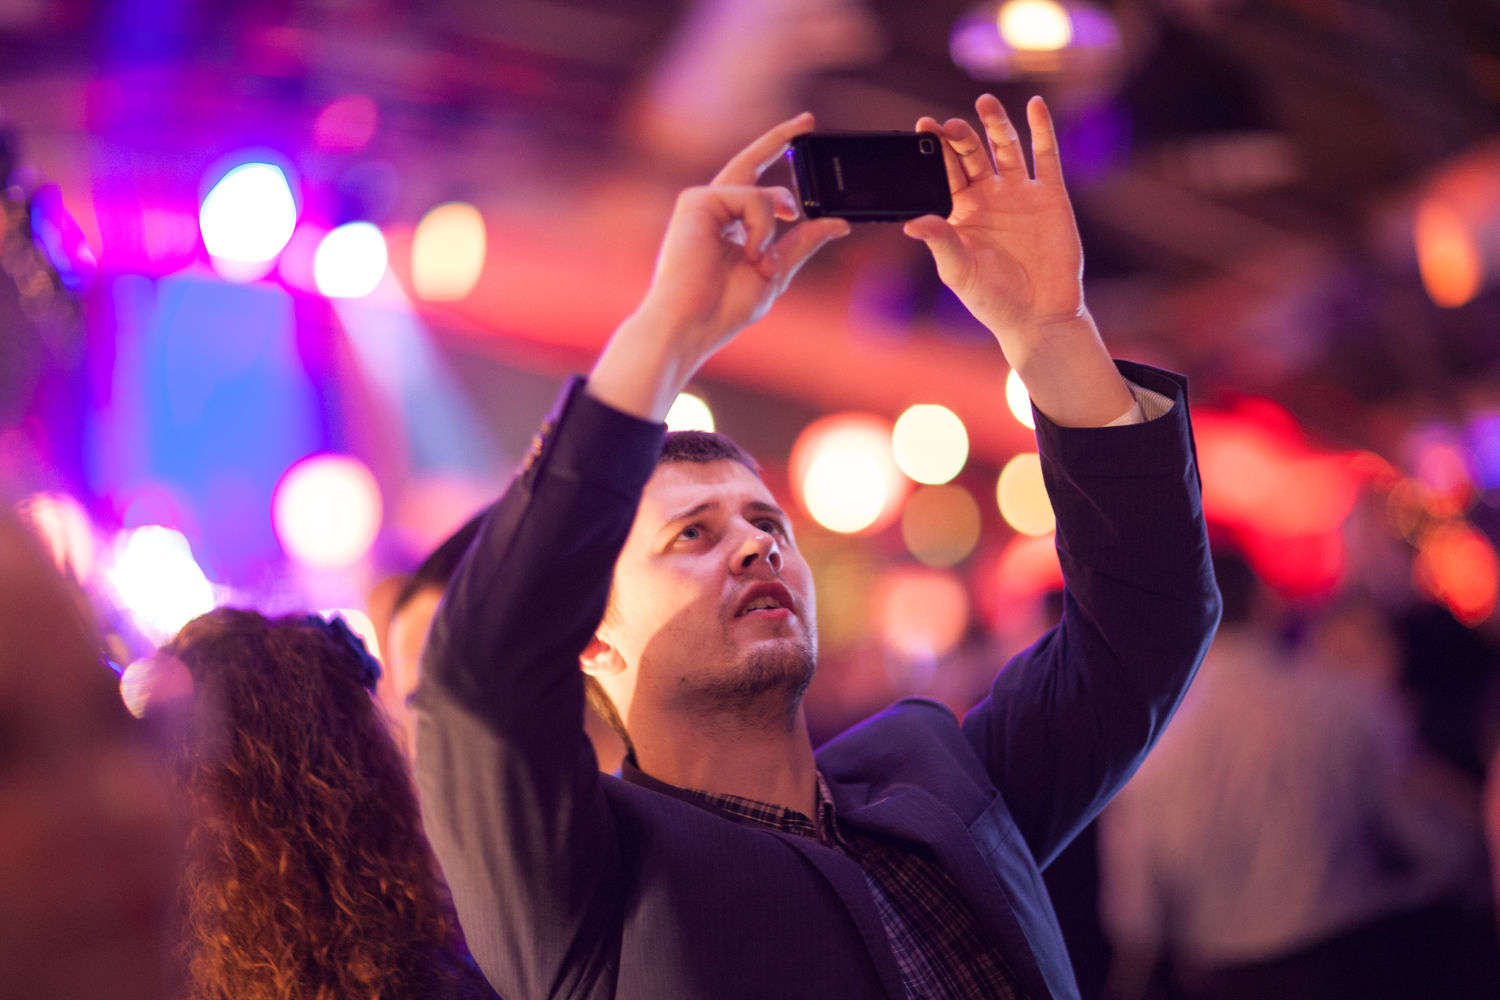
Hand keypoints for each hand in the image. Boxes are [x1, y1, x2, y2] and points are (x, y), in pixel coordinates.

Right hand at [589, 114, 849, 420]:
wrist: (692, 323)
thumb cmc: (723, 308)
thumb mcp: (776, 272)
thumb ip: (802, 244)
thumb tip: (838, 224)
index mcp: (729, 225)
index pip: (758, 182)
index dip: (779, 155)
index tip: (805, 134)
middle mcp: (714, 209)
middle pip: (751, 162)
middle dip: (780, 137)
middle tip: (809, 119)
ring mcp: (703, 202)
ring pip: (762, 193)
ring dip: (772, 230)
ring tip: (758, 262)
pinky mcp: (696, 201)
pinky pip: (751, 198)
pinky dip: (760, 228)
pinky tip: (749, 253)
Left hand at [905, 95, 1133, 427]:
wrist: (1039, 315)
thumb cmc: (993, 298)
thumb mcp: (959, 270)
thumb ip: (940, 241)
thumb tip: (912, 222)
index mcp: (961, 212)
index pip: (945, 172)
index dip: (935, 150)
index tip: (922, 128)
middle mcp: (989, 196)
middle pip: (971, 154)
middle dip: (960, 136)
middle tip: (948, 124)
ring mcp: (1020, 193)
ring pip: (1005, 147)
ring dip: (995, 123)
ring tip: (984, 102)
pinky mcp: (1050, 195)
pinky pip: (1046, 156)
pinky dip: (1042, 129)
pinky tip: (1034, 105)